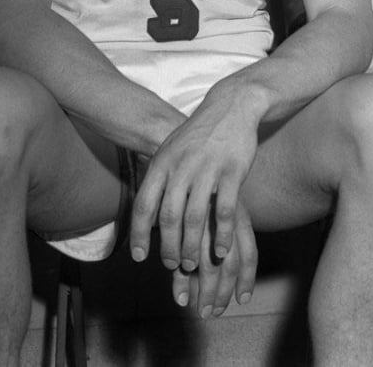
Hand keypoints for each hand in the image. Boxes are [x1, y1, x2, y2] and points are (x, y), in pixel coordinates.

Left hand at [129, 86, 259, 277]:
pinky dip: (222, 234)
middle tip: (172, 265)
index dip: (139, 234)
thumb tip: (145, 213)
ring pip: (195, 218)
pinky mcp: (233, 171)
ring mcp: (208, 169)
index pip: (144, 205)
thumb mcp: (171, 150)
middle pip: (169, 217)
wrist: (231, 106)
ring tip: (193, 265)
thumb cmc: (199, 135)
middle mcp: (182, 167)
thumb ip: (159, 178)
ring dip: (193, 246)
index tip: (139, 257)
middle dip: (168, 247)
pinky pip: (225, 210)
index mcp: (162, 163)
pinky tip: (221, 250)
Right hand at [171, 199, 257, 316]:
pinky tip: (180, 298)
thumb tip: (235, 272)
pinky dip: (181, 282)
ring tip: (200, 310)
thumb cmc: (210, 191)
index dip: (247, 279)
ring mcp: (201, 224)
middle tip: (214, 313)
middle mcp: (221, 221)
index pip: (249, 254)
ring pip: (205, 266)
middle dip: (222, 293)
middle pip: (228, 266)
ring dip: (203, 293)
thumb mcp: (224, 211)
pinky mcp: (180, 223)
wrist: (192, 159)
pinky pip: (180, 259)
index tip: (242, 299)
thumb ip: (228, 241)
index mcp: (239, 215)